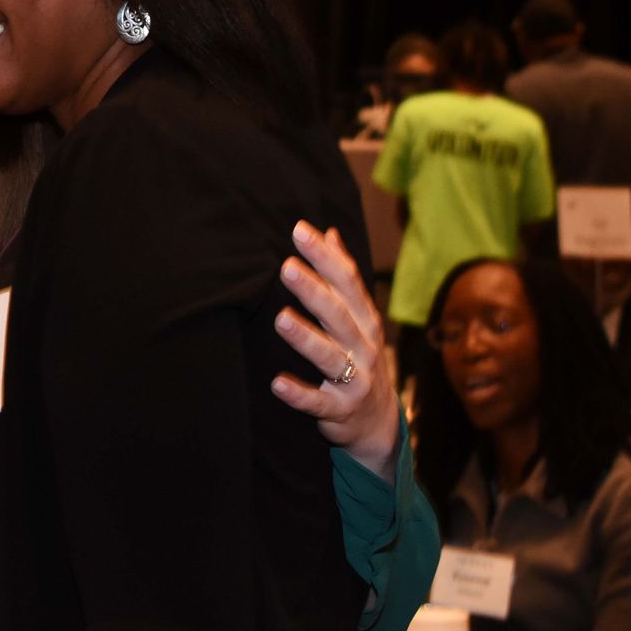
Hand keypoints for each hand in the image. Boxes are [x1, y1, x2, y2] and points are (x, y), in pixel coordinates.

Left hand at [270, 221, 399, 483]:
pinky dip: (299, 394)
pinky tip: (277, 383)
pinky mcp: (341, 411)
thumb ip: (342, 276)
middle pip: (338, 315)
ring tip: (280, 319)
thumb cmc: (359, 358)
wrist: (378, 424)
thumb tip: (329, 231)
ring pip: (330, 357)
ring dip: (306, 338)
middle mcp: (364, 347)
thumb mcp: (357, 317)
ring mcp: (355, 380)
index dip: (325, 257)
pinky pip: (319, 403)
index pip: (347, 283)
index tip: (299, 231)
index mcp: (364, 320)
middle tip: (287, 268)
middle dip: (314, 291)